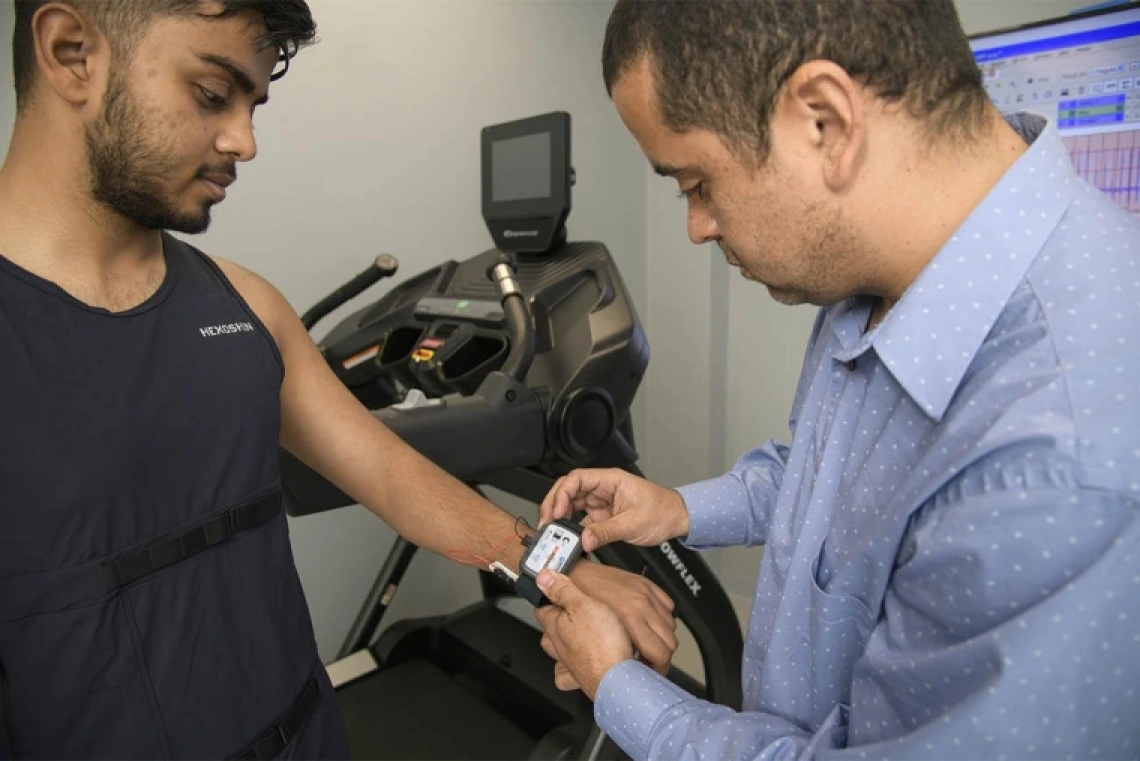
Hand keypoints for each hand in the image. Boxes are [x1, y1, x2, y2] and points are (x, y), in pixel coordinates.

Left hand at [534, 570, 633, 699]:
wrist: (617, 681)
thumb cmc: (603, 645)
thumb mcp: (583, 605)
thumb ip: (562, 591)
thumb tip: (542, 576)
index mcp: (555, 625)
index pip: (542, 606)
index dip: (549, 594)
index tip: (555, 587)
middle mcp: (559, 645)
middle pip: (550, 628)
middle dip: (557, 617)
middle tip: (570, 606)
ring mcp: (571, 662)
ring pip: (561, 647)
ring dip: (567, 638)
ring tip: (582, 628)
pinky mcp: (584, 674)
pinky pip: (573, 668)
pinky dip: (576, 662)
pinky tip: (589, 655)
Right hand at [540, 468, 689, 551]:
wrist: (677, 518)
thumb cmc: (662, 511)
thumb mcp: (633, 523)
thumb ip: (606, 532)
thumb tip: (584, 541)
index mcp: (610, 480)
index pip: (576, 479)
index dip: (562, 494)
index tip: (556, 512)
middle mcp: (603, 488)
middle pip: (569, 490)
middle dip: (554, 505)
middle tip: (546, 524)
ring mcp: (601, 501)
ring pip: (572, 504)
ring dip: (560, 517)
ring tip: (553, 533)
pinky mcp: (603, 515)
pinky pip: (581, 519)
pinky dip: (572, 529)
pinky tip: (568, 539)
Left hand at [568, 562, 677, 678]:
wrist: (577, 576)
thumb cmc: (581, 606)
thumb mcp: (593, 636)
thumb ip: (615, 653)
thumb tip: (626, 671)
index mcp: (630, 620)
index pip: (661, 655)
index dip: (658, 669)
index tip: (651, 671)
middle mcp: (641, 606)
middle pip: (670, 642)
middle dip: (662, 656)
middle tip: (651, 660)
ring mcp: (646, 594)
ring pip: (671, 625)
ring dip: (662, 637)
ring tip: (649, 642)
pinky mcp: (647, 585)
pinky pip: (668, 606)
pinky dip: (662, 616)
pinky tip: (650, 622)